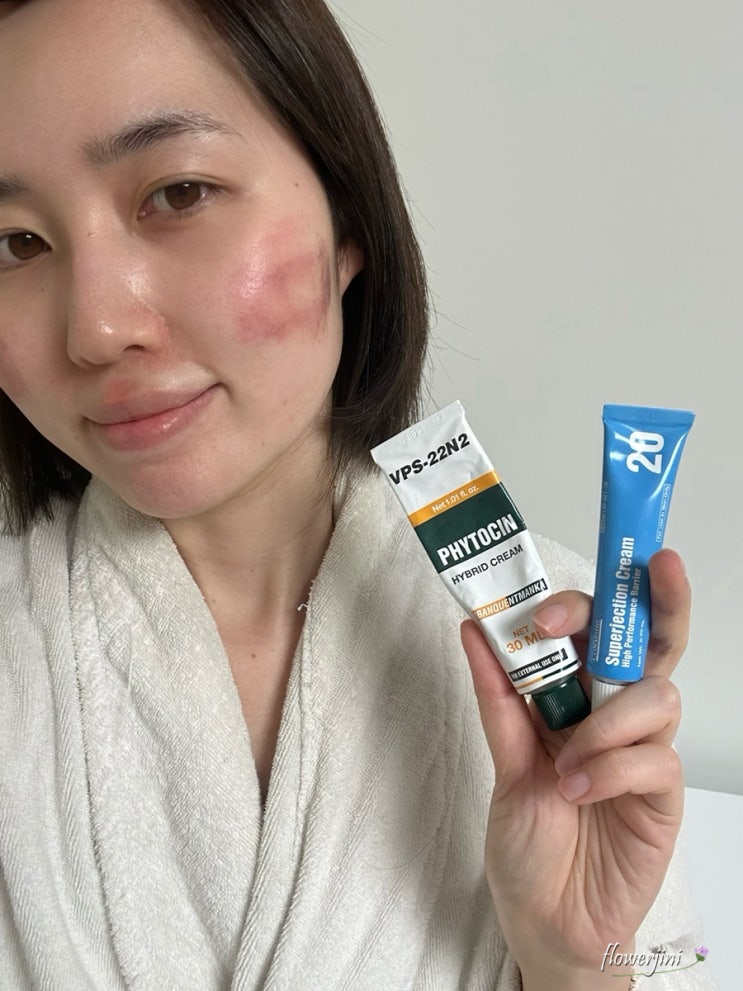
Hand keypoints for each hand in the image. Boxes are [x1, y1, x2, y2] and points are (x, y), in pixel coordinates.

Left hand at [460, 548, 688, 988]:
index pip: (595, 632)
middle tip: (655, 567)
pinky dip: (612, 767)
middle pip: (654, 642)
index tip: (544, 609)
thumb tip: (473, 630)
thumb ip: (498, 698)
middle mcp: (614, 713)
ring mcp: (643, 750)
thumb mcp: (504, 762)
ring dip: (608, 720)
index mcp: (576, 697)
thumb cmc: (528, 839)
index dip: (582, 604)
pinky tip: (580, 790)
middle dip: (661, 599)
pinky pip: (656, 758)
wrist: (546, 917)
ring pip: (657, 694)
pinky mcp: (661, 793)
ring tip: (567, 762)